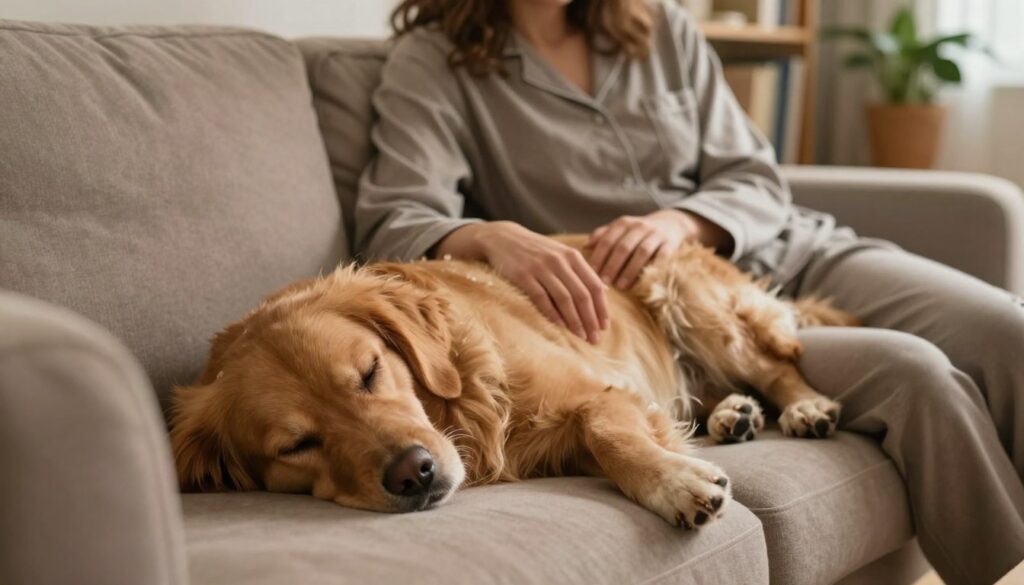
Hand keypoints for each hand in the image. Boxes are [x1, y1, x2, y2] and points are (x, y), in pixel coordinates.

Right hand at [435, 222, 608, 342]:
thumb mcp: (562, 254)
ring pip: (564, 298)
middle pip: (582, 294)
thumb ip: (582, 271)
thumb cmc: (537, 250)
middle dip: (590, 319)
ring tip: (580, 336)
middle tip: (595, 338)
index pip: (594, 285)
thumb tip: (605, 290)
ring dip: (574, 320)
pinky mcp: (523, 275)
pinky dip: (552, 314)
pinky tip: (559, 327)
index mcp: (572, 256)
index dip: (601, 308)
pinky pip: (541, 298)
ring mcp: (541, 268)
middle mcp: (559, 261)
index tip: (605, 326)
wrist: (503, 237)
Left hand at [585, 209, 696, 289]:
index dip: (598, 257)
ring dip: (630, 270)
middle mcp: (639, 226)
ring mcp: (655, 234)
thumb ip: (603, 236)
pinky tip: (645, 281)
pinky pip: (662, 256)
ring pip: (642, 252)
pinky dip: (654, 268)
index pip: (607, 240)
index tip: (590, 273)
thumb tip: (584, 247)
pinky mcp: (670, 243)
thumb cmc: (638, 231)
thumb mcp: (621, 228)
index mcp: (623, 223)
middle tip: (603, 283)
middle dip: (612, 266)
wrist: (671, 223)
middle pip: (623, 247)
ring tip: (621, 286)